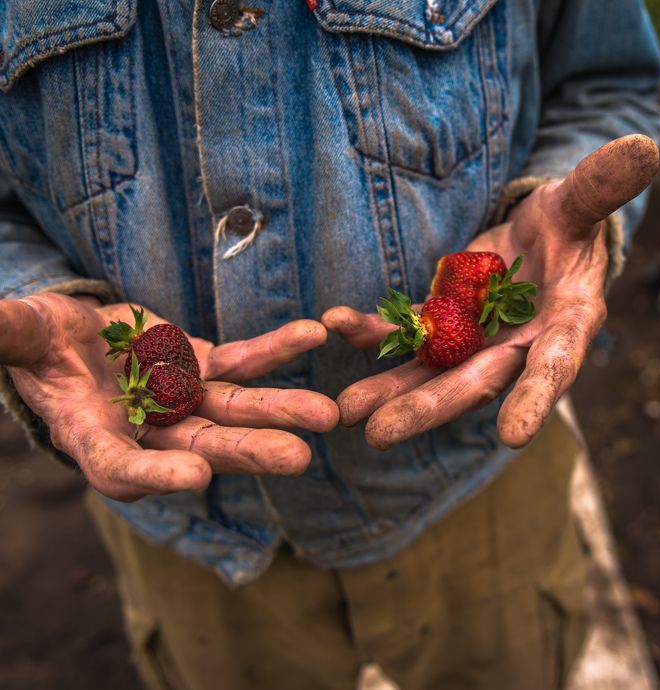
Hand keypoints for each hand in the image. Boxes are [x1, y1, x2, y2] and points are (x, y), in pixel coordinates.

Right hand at [0, 294, 337, 500]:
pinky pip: (245, 361)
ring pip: (236, 410)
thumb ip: (7, 336)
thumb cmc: (35, 345)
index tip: (194, 478)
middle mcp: (148, 431)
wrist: (70, 336)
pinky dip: (277, 350)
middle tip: (296, 459)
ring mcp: (183, 401)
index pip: (122, 467)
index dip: (155, 474)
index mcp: (94, 439)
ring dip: (280, 410)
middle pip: (201, 448)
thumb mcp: (19, 337)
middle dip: (247, 452)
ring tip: (327, 415)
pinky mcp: (205, 368)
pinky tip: (313, 335)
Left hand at [323, 134, 658, 449]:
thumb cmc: (572, 222)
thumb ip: (603, 184)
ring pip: (434, 372)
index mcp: (567, 322)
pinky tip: (339, 325)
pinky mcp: (448, 324)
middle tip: (381, 435)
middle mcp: (521, 344)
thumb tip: (644, 146)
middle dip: (430, 407)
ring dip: (391, 390)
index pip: (555, 364)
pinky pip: (409, 335)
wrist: (544, 237)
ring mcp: (479, 339)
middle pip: (476, 380)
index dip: (537, 397)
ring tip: (345, 410)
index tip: (514, 436)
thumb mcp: (583, 202)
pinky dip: (375, 333)